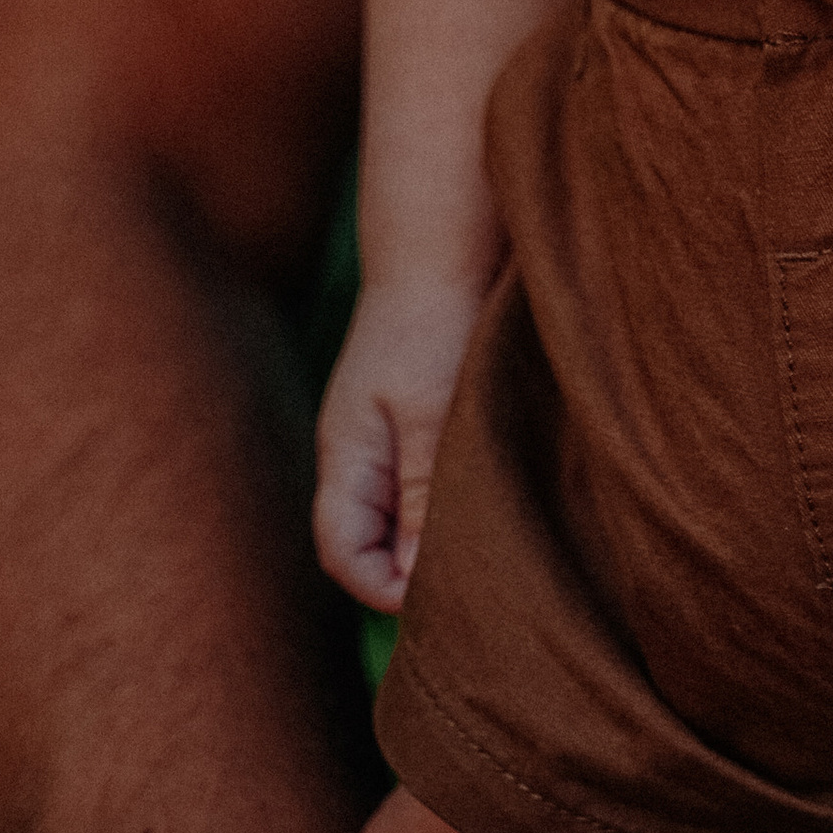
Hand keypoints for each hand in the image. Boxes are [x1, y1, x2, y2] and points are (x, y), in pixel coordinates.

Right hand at [312, 275, 489, 612]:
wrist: (440, 243)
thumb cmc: (432, 322)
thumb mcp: (430, 413)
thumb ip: (422, 495)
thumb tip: (416, 580)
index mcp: (347, 457)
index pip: (341, 555)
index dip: (385, 588)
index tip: (443, 589)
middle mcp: (359, 455)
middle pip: (369, 545)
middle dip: (412, 572)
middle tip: (476, 577)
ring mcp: (385, 435)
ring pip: (400, 516)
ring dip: (436, 535)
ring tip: (489, 540)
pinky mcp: (416, 417)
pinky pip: (423, 483)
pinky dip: (450, 500)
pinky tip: (491, 496)